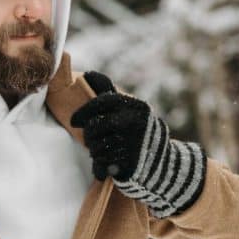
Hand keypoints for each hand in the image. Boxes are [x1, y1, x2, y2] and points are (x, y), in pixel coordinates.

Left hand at [70, 71, 206, 217]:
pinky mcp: (132, 162)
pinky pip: (104, 162)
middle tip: (90, 140)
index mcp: (136, 106)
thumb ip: (110, 93)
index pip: (103, 101)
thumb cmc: (138, 132)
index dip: (85, 111)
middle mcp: (137, 122)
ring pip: (97, 146)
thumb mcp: (129, 110)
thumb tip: (87, 74)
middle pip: (96, 126)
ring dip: (94, 151)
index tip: (73, 121)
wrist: (164, 164)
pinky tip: (108, 162)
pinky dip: (101, 164)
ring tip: (102, 151)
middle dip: (88, 135)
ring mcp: (135, 142)